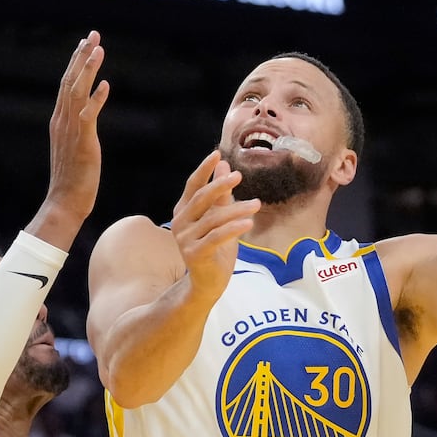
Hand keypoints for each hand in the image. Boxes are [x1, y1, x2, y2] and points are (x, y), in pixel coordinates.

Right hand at [42, 31, 109, 229]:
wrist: (65, 201)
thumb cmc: (73, 179)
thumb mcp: (74, 146)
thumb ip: (79, 127)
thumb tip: (86, 113)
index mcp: (59, 120)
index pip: (66, 85)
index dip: (75, 63)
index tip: (85, 44)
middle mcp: (62, 121)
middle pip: (69, 81)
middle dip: (81, 56)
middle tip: (92, 34)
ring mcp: (71, 130)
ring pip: (76, 92)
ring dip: (87, 69)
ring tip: (98, 48)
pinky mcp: (82, 142)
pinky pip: (88, 115)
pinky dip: (96, 98)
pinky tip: (105, 85)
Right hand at [172, 151, 259, 302]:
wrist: (208, 282)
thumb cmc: (215, 248)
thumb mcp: (219, 218)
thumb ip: (220, 194)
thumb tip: (224, 164)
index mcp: (184, 211)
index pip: (192, 186)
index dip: (204, 170)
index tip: (217, 154)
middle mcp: (180, 223)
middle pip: (200, 198)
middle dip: (220, 185)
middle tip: (238, 176)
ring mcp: (185, 239)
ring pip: (213, 218)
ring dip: (236, 210)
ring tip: (256, 205)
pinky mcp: (195, 254)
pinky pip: (217, 237)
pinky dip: (234, 228)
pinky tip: (249, 223)